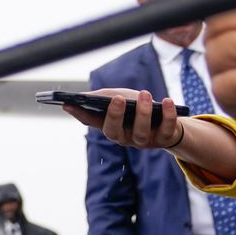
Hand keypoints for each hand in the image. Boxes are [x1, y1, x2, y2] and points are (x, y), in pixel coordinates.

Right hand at [63, 88, 184, 148]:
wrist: (166, 121)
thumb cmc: (136, 107)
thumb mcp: (120, 98)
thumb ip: (104, 97)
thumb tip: (83, 97)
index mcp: (108, 126)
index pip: (89, 121)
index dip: (77, 113)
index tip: (67, 103)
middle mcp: (123, 137)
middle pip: (114, 132)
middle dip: (115, 115)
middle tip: (118, 98)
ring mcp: (142, 141)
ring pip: (140, 132)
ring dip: (143, 112)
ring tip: (144, 93)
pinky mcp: (163, 140)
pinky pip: (165, 130)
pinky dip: (167, 115)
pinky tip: (167, 101)